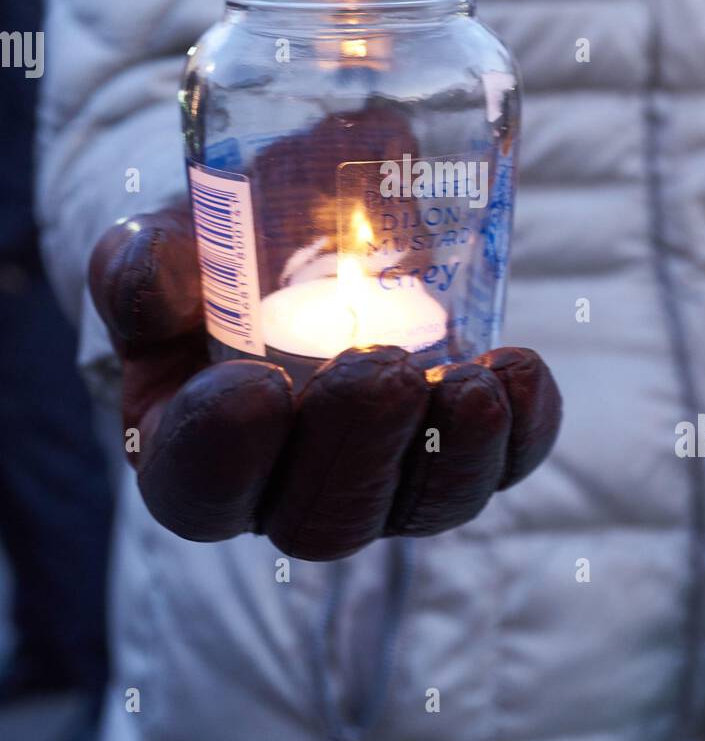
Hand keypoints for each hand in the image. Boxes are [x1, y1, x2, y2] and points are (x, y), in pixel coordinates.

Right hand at [88, 204, 561, 559]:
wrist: (306, 222)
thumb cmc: (219, 248)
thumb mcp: (162, 245)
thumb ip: (144, 265)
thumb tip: (156, 281)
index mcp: (192, 453)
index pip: (200, 491)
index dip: (225, 455)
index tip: (256, 385)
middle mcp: (290, 486)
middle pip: (323, 519)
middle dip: (357, 452)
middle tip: (380, 368)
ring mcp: (385, 476)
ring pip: (424, 509)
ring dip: (455, 455)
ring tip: (472, 383)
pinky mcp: (459, 446)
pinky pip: (501, 466)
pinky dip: (523, 430)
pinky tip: (519, 370)